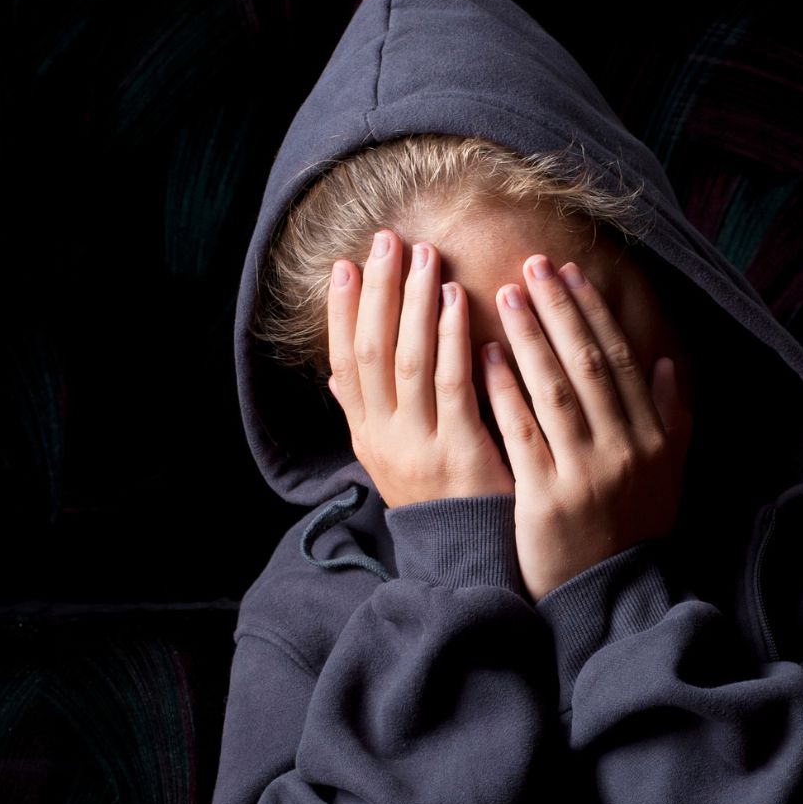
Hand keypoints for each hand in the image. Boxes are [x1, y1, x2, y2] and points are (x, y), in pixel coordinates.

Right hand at [325, 227, 515, 508]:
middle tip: (388, 241)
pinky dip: (451, 338)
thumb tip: (334, 377)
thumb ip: (367, 415)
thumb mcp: (391, 460)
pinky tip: (459, 301)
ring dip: (415, 304)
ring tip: (425, 258)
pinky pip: (451, 385)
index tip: (345, 265)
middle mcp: (383, 437)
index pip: (343, 362)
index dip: (341, 313)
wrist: (467, 562)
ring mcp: (418, 445)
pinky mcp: (459, 453)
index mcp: (365, 435)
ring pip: (408, 361)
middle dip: (379, 291)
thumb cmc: (439, 501)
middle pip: (371, 351)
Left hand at [482, 255, 692, 603]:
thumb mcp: (665, 476)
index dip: (593, 313)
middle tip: (529, 265)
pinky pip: (523, 433)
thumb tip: (664, 363)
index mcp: (652, 438)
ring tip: (502, 295)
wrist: (609, 597)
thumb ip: (669, 419)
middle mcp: (624, 450)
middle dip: (558, 310)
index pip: (619, 360)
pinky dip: (505, 390)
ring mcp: (586, 474)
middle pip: (587, 364)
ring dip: (528, 337)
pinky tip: (483, 356)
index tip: (568, 272)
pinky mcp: (547, 499)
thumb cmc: (632, 531)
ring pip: (555, 390)